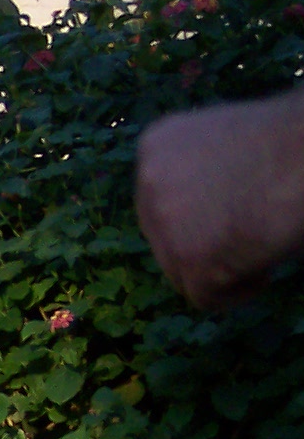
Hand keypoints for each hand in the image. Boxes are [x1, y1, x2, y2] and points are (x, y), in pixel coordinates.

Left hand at [136, 87, 303, 308]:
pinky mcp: (189, 258)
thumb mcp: (229, 141)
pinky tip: (265, 271)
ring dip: (221, 266)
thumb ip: (199, 174)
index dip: (200, 216)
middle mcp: (150, 179)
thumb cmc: (293, 141)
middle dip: (204, 242)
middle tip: (250, 233)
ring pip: (180, 269)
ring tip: (264, 243)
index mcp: (158, 145)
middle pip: (164, 237)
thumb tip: (197, 215)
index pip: (162, 200)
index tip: (238, 212)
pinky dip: (237, 292)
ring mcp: (166, 220)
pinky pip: (204, 297)